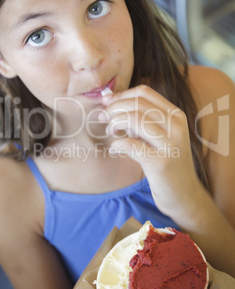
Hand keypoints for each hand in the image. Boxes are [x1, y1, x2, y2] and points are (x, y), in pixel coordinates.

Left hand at [101, 85, 201, 219]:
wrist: (184, 196)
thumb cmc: (166, 163)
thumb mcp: (159, 136)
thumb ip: (142, 120)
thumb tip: (110, 103)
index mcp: (176, 115)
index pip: (144, 92)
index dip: (121, 95)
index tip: (106, 103)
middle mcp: (176, 126)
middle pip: (137, 103)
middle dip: (114, 108)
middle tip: (104, 118)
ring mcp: (170, 144)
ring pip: (134, 118)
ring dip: (115, 123)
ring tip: (111, 132)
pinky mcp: (161, 163)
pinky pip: (130, 144)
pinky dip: (117, 144)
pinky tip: (115, 149)